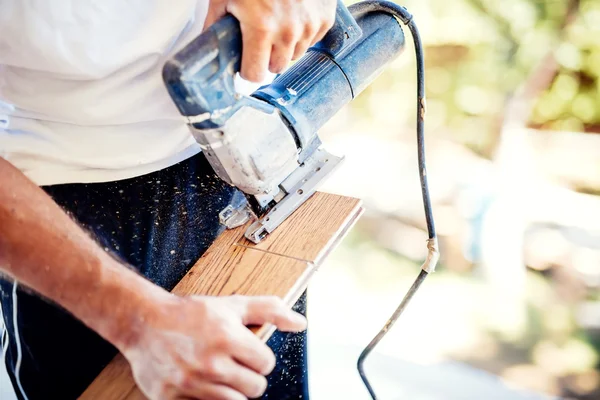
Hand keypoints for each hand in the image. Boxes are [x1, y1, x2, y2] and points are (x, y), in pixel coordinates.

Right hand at [121, 294, 306, 399]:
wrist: (144, 322)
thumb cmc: (191, 313)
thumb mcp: (233, 305)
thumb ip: (270, 311)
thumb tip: (301, 323)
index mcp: (228, 338)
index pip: (267, 364)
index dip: (260, 357)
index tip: (248, 352)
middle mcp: (211, 363)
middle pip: (256, 388)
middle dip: (250, 376)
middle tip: (235, 364)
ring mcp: (191, 384)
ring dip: (232, 390)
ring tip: (221, 374)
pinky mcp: (173, 399)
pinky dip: (208, 399)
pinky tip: (203, 383)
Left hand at [204, 0, 336, 81]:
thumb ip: (216, 23)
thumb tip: (210, 44)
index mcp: (261, 28)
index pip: (255, 74)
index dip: (248, 71)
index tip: (246, 65)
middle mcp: (288, 31)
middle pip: (277, 68)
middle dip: (267, 58)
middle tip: (260, 39)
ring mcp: (309, 26)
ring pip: (295, 54)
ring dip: (286, 45)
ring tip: (278, 22)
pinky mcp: (324, 19)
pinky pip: (311, 40)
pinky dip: (302, 32)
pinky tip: (293, 15)